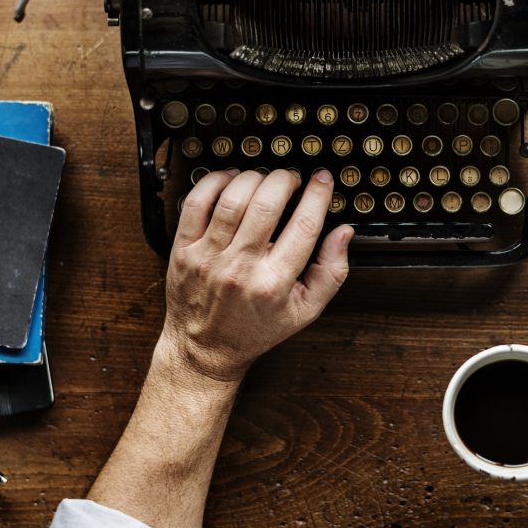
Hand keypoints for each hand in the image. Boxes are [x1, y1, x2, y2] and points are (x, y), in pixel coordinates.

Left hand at [162, 168, 352, 383]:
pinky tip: (230, 180)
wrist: (205, 350)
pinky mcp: (184, 250)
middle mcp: (240, 268)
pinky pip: (196, 203)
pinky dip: (215, 181)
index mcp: (274, 283)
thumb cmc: (256, 329)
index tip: (322, 179)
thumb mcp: (306, 311)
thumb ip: (332, 272)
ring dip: (254, 177)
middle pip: (266, 204)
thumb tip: (344, 232)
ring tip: (264, 179)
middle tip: (292, 178)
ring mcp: (208, 258)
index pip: (304, 225)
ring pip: (232, 199)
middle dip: (285, 180)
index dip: (318, 194)